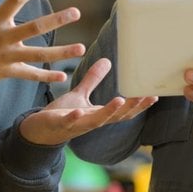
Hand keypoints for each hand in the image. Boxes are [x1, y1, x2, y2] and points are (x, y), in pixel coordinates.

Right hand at [0, 0, 86, 86]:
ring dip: (60, 52)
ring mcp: (6, 57)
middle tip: (76, 13)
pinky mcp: (7, 72)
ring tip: (82, 48)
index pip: (15, 0)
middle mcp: (3, 38)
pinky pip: (29, 75)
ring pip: (37, 55)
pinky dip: (46, 77)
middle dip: (56, 21)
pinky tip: (63, 76)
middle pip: (33, 28)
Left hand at [19, 58, 157, 145]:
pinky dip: (74, 118)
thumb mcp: (80, 95)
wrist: (38, 131)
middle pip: (115, 117)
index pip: (123, 112)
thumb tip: (107, 61)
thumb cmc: (61, 114)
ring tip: (120, 100)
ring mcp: (76, 125)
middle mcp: (91, 121)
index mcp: (97, 114)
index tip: (154, 95)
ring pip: (96, 121)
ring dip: (108, 112)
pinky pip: (68, 122)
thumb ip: (93, 80)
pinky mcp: (59, 124)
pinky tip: (79, 112)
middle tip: (146, 97)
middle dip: (131, 108)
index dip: (139, 105)